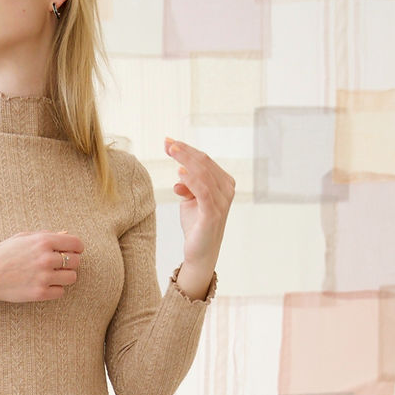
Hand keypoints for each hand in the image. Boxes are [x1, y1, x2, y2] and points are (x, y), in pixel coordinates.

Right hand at [0, 230, 83, 304]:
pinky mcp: (40, 293)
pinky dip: (55, 289)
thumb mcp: (23, 238)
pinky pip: (61, 292)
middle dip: (70, 262)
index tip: (73, 251)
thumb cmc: (3, 254)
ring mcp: (44, 277)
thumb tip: (66, 235)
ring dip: (65, 276)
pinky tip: (45, 285)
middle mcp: (46, 258)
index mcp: (43, 241)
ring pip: (72, 277)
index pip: (76, 244)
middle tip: (59, 264)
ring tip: (53, 275)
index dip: (77, 248)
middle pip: (76, 261)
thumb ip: (46, 236)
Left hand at [163, 136, 233, 271]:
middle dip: (184, 151)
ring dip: (186, 161)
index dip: (186, 149)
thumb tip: (179, 175)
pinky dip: (191, 180)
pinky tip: (179, 173)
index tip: (168, 142)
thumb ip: (187, 184)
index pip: (204, 160)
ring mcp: (222, 201)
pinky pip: (203, 191)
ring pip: (203, 173)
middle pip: (204, 163)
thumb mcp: (190, 200)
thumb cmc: (196, 224)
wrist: (200, 252)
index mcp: (223, 182)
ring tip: (171, 151)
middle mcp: (227, 189)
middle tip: (167, 143)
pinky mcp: (213, 213)